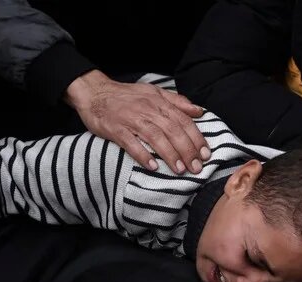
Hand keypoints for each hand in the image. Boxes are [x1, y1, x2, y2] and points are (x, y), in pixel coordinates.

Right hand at [64, 70, 210, 173]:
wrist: (95, 92)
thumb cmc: (126, 96)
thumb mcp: (154, 92)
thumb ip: (177, 102)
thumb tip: (199, 111)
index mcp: (159, 102)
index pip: (183, 121)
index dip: (196, 138)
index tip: (206, 154)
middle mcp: (148, 110)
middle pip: (173, 131)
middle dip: (187, 150)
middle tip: (196, 168)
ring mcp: (131, 119)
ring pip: (155, 137)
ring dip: (169, 154)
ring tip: (180, 170)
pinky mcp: (116, 129)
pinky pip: (131, 143)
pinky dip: (142, 155)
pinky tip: (152, 167)